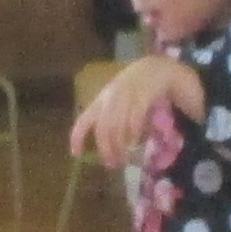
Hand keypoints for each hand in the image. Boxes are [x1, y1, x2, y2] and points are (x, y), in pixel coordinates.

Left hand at [69, 52, 199, 165]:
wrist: (154, 68)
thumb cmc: (133, 88)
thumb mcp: (116, 100)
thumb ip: (108, 118)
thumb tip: (105, 146)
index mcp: (100, 101)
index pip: (83, 120)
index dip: (77, 137)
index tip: (76, 154)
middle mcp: (110, 99)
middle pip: (103, 128)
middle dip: (106, 149)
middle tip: (112, 164)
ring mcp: (126, 96)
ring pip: (118, 126)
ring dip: (120, 146)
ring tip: (124, 158)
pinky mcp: (143, 95)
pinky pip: (135, 118)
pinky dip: (134, 133)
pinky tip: (135, 143)